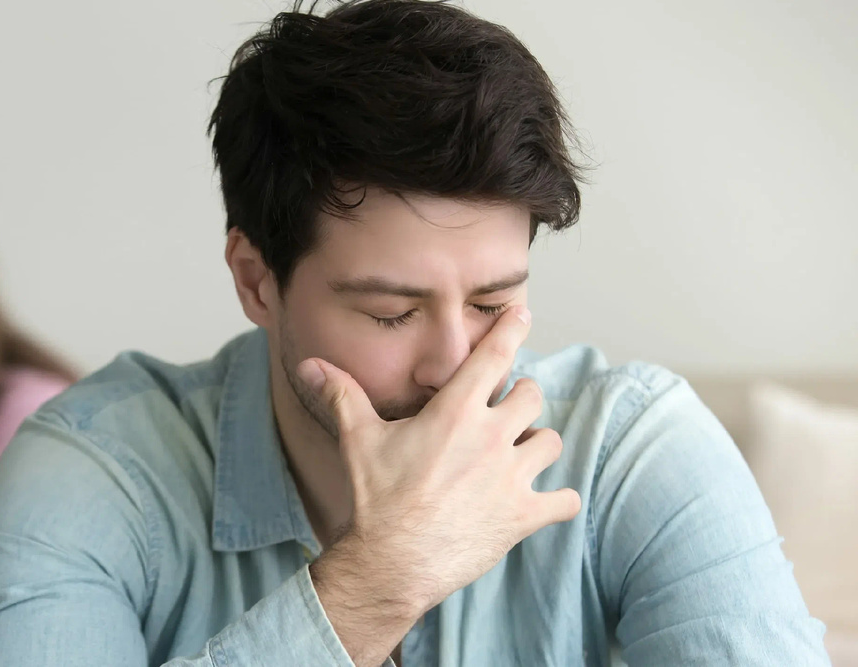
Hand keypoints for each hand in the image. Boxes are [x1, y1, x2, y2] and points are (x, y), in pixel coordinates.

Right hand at [298, 307, 580, 665]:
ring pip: (551, 442)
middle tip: (505, 410)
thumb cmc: (376, 499)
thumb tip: (311, 364)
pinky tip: (545, 501)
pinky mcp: (522, 515)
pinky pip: (564, 500)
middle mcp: (490, 438)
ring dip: (538, 445)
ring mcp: (511, 477)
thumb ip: (342, 395)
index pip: (493, 356)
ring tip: (520, 454)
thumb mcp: (358, 440)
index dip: (510, 330)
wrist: (392, 560)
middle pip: (533, 395)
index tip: (521, 315)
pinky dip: (558, 500)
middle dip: (521, 398)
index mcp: (454, 413)